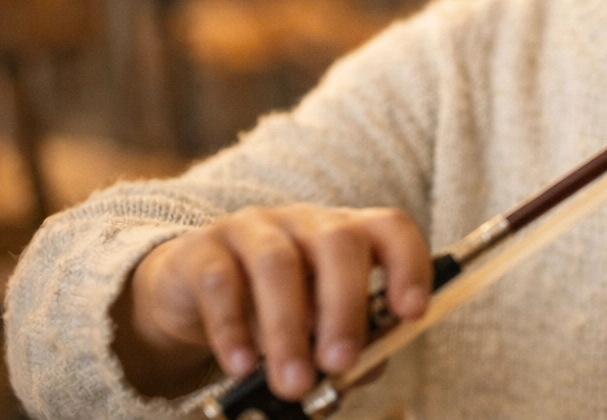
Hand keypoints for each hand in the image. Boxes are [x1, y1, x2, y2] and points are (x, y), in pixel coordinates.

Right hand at [111, 205, 431, 400]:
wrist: (194, 292)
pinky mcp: (202, 252)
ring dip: (288, 329)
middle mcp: (306, 223)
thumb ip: (352, 345)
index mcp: (348, 235)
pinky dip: (232, 329)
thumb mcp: (321, 326)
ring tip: (292, 382)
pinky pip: (219, 282)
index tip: (412, 313)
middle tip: (340, 362)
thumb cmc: (278, 310)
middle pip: (339, 242)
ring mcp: (253, 230)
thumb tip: (363, 367)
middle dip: (345, 306)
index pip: (391, 228)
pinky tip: (241, 366)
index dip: (409, 265)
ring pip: (277, 263)